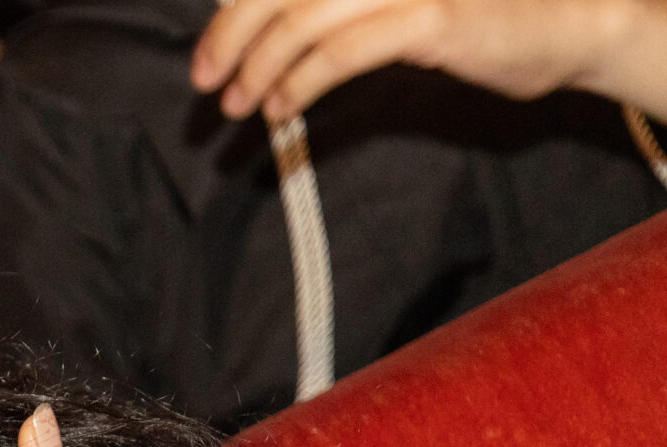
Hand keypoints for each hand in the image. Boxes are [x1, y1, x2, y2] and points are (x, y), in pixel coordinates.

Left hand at [192, 0, 664, 122]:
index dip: (236, 8)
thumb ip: (337, 6)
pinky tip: (282, 107)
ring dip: (257, 67)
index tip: (211, 50)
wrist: (570, 23)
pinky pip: (342, 51)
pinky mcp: (431, 19)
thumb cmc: (477, 13)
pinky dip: (299, 82)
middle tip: (206, 81)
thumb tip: (259, 31)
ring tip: (239, 103)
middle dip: (228, 36)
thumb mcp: (394, 2)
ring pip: (301, 19)